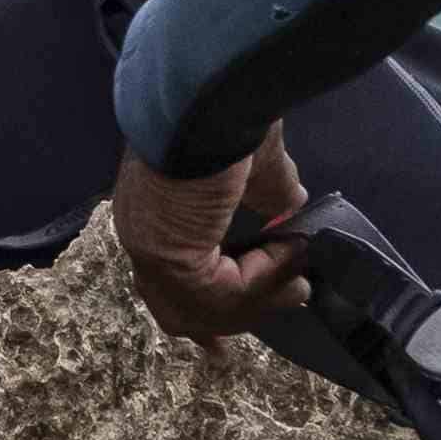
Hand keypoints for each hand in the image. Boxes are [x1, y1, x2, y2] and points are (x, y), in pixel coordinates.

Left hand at [113, 121, 305, 339]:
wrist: (209, 90)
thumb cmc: (227, 110)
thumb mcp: (255, 160)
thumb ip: (270, 192)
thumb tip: (293, 211)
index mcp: (153, 210)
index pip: (167, 278)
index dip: (198, 309)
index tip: (218, 340)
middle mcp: (143, 233)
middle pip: (175, 307)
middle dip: (216, 327)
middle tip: (241, 349)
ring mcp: (152, 247)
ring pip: (204, 306)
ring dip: (257, 302)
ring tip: (297, 286)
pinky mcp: (172, 255)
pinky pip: (223, 292)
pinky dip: (262, 283)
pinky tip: (288, 259)